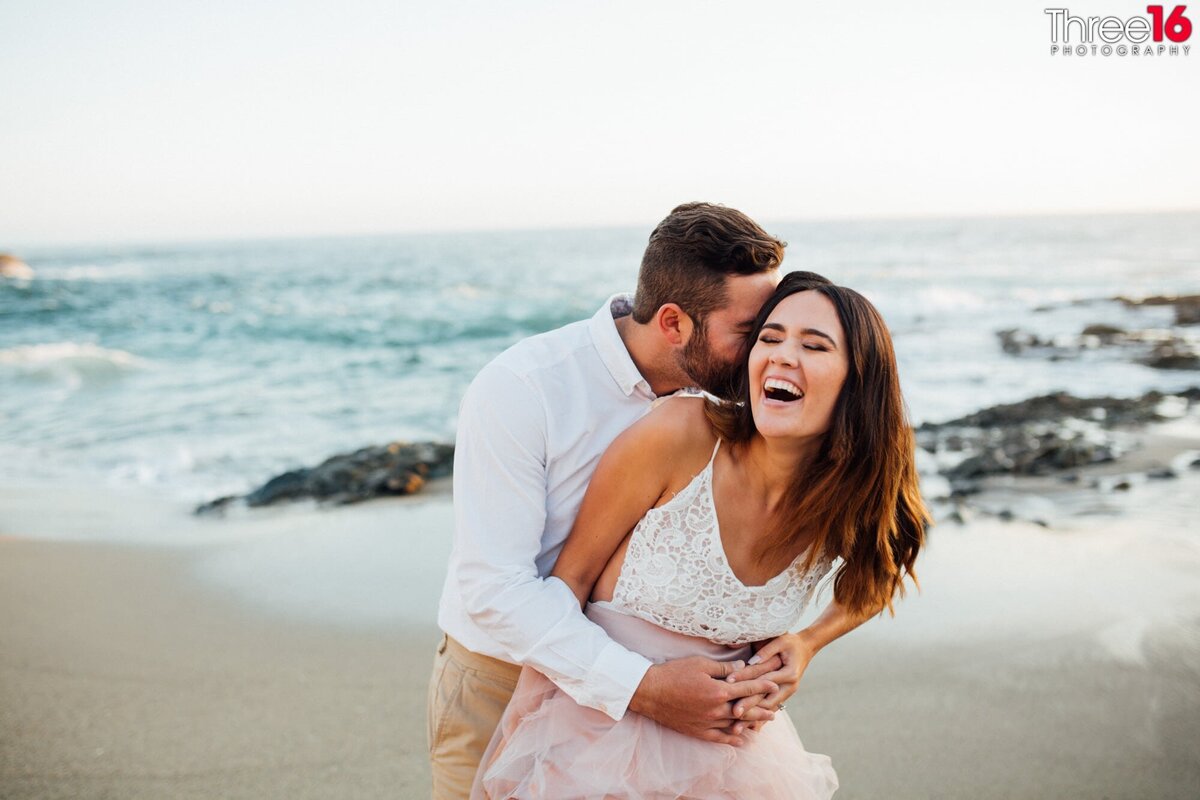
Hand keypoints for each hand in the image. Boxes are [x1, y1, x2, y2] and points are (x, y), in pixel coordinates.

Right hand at [628, 656, 779, 745]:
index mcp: (719, 691)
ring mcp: (707, 723)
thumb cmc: (674, 673)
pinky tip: (741, 740)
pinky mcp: (698, 731)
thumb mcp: (700, 664)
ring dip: (750, 724)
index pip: (747, 688)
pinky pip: (719, 738)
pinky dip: (732, 739)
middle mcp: (716, 710)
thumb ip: (723, 668)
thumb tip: (741, 668)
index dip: (762, 686)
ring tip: (762, 723)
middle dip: (761, 709)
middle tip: (774, 709)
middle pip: (745, 710)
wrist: (650, 692)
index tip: (775, 685)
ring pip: (735, 725)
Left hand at [726, 634, 815, 728]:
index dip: (745, 679)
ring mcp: (787, 694)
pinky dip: (760, 720)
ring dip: (752, 718)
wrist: (805, 649)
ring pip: (767, 709)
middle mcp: (790, 686)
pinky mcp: (783, 697)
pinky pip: (770, 710)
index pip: (763, 678)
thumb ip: (766, 651)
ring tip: (736, 728)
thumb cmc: (790, 642)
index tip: (728, 682)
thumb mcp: (780, 640)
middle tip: (732, 714)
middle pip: (765, 699)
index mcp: (789, 673)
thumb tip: (751, 661)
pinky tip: (749, 730)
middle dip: (748, 706)